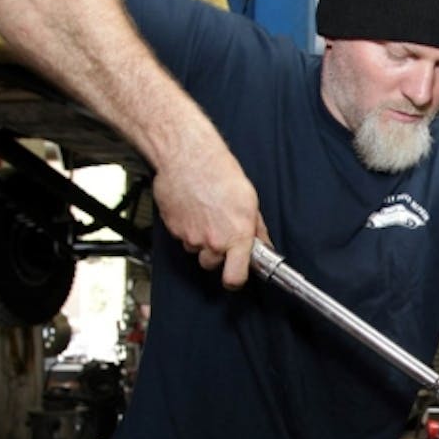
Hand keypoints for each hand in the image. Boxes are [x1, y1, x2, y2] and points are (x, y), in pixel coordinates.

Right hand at [151, 143, 269, 288]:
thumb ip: (256, 229)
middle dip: (217, 254)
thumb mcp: (250, 201)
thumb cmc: (219, 174)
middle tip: (221, 232)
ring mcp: (190, 237)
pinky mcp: (174, 229)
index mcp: (237, 237)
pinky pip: (182, 238)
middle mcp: (213, 241)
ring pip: (196, 250)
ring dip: (201, 240)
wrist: (187, 158)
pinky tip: (194, 210)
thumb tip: (263, 244)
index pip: (234, 278)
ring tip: (206, 216)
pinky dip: (187, 229)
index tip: (237, 274)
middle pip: (212, 264)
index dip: (235, 280)